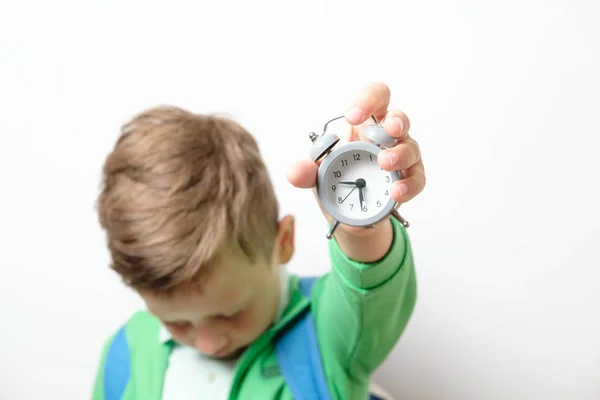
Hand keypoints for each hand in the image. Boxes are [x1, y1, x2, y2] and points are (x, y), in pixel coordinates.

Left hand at [287, 82, 425, 231]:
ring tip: (385, 164)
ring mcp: (402, 156)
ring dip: (400, 154)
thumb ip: (305, 171)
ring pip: (411, 147)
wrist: (348, 215)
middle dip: (395, 122)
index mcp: (364, 124)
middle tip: (387, 132)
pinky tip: (396, 192)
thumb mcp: (316, 175)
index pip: (375, 97)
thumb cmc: (335, 181)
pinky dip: (408, 185)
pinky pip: (416, 178)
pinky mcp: (410, 179)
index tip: (352, 116)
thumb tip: (294, 173)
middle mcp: (387, 136)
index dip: (368, 99)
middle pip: (399, 118)